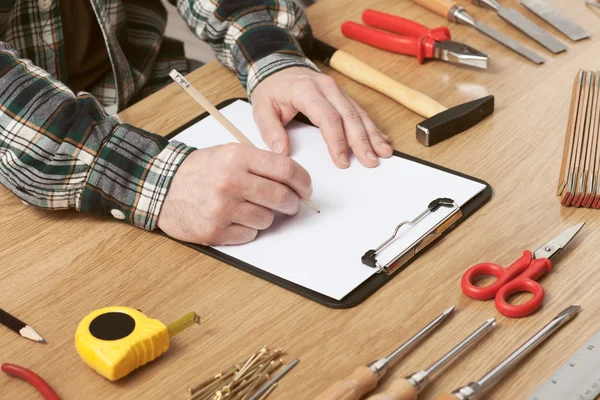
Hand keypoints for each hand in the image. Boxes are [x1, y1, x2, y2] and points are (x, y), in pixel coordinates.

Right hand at [157, 143, 311, 245]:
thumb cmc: (198, 171)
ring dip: (266, 216)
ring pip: (268, 219)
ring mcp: (223, 208)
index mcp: (237, 157)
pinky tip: (235, 219)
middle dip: (293, 203)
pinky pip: (250, 234)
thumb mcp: (228, 153)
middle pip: (282, 196)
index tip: (306, 189)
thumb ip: (259, 163)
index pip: (285, 168)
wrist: (162, 189)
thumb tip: (294, 180)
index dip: (303, 181)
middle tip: (291, 204)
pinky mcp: (216, 230)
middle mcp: (231, 181)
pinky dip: (248, 229)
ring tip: (249, 208)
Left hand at [251, 67, 392, 168]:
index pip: (327, 117)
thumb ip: (270, 130)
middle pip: (349, 116)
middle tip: (370, 161)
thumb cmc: (271, 89)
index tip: (342, 161)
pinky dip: (371, 127)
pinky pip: (360, 111)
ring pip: (359, 113)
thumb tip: (281, 152)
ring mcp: (337, 90)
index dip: (337, 140)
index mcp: (306, 90)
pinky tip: (381, 139)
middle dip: (362, 141)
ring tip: (383, 152)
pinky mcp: (342, 96)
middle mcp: (327, 88)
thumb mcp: (261, 108)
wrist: (276, 67)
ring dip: (372, 135)